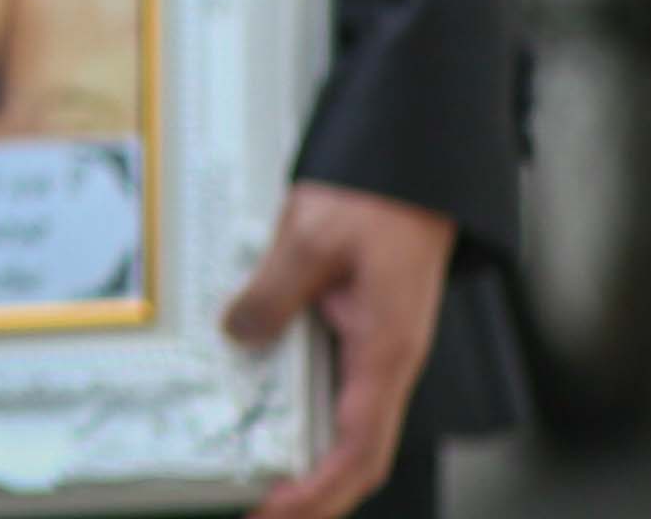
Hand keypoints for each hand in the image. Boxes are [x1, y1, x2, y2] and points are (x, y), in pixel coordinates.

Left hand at [222, 182, 455, 518]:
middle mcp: (386, 361)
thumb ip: (273, 292)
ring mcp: (376, 349)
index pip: (361, 450)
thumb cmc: (379, 196)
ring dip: (307, 459)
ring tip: (260, 481)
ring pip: (344, 426)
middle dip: (312, 495)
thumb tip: (240, 334)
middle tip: (259, 511)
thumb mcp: (312, 238)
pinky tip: (270, 416)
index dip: (322, 493)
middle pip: (355, 454)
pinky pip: (335, 389)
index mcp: (386, 351)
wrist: (410, 165)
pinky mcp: (361, 332)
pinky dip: (305, 415)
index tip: (280, 512)